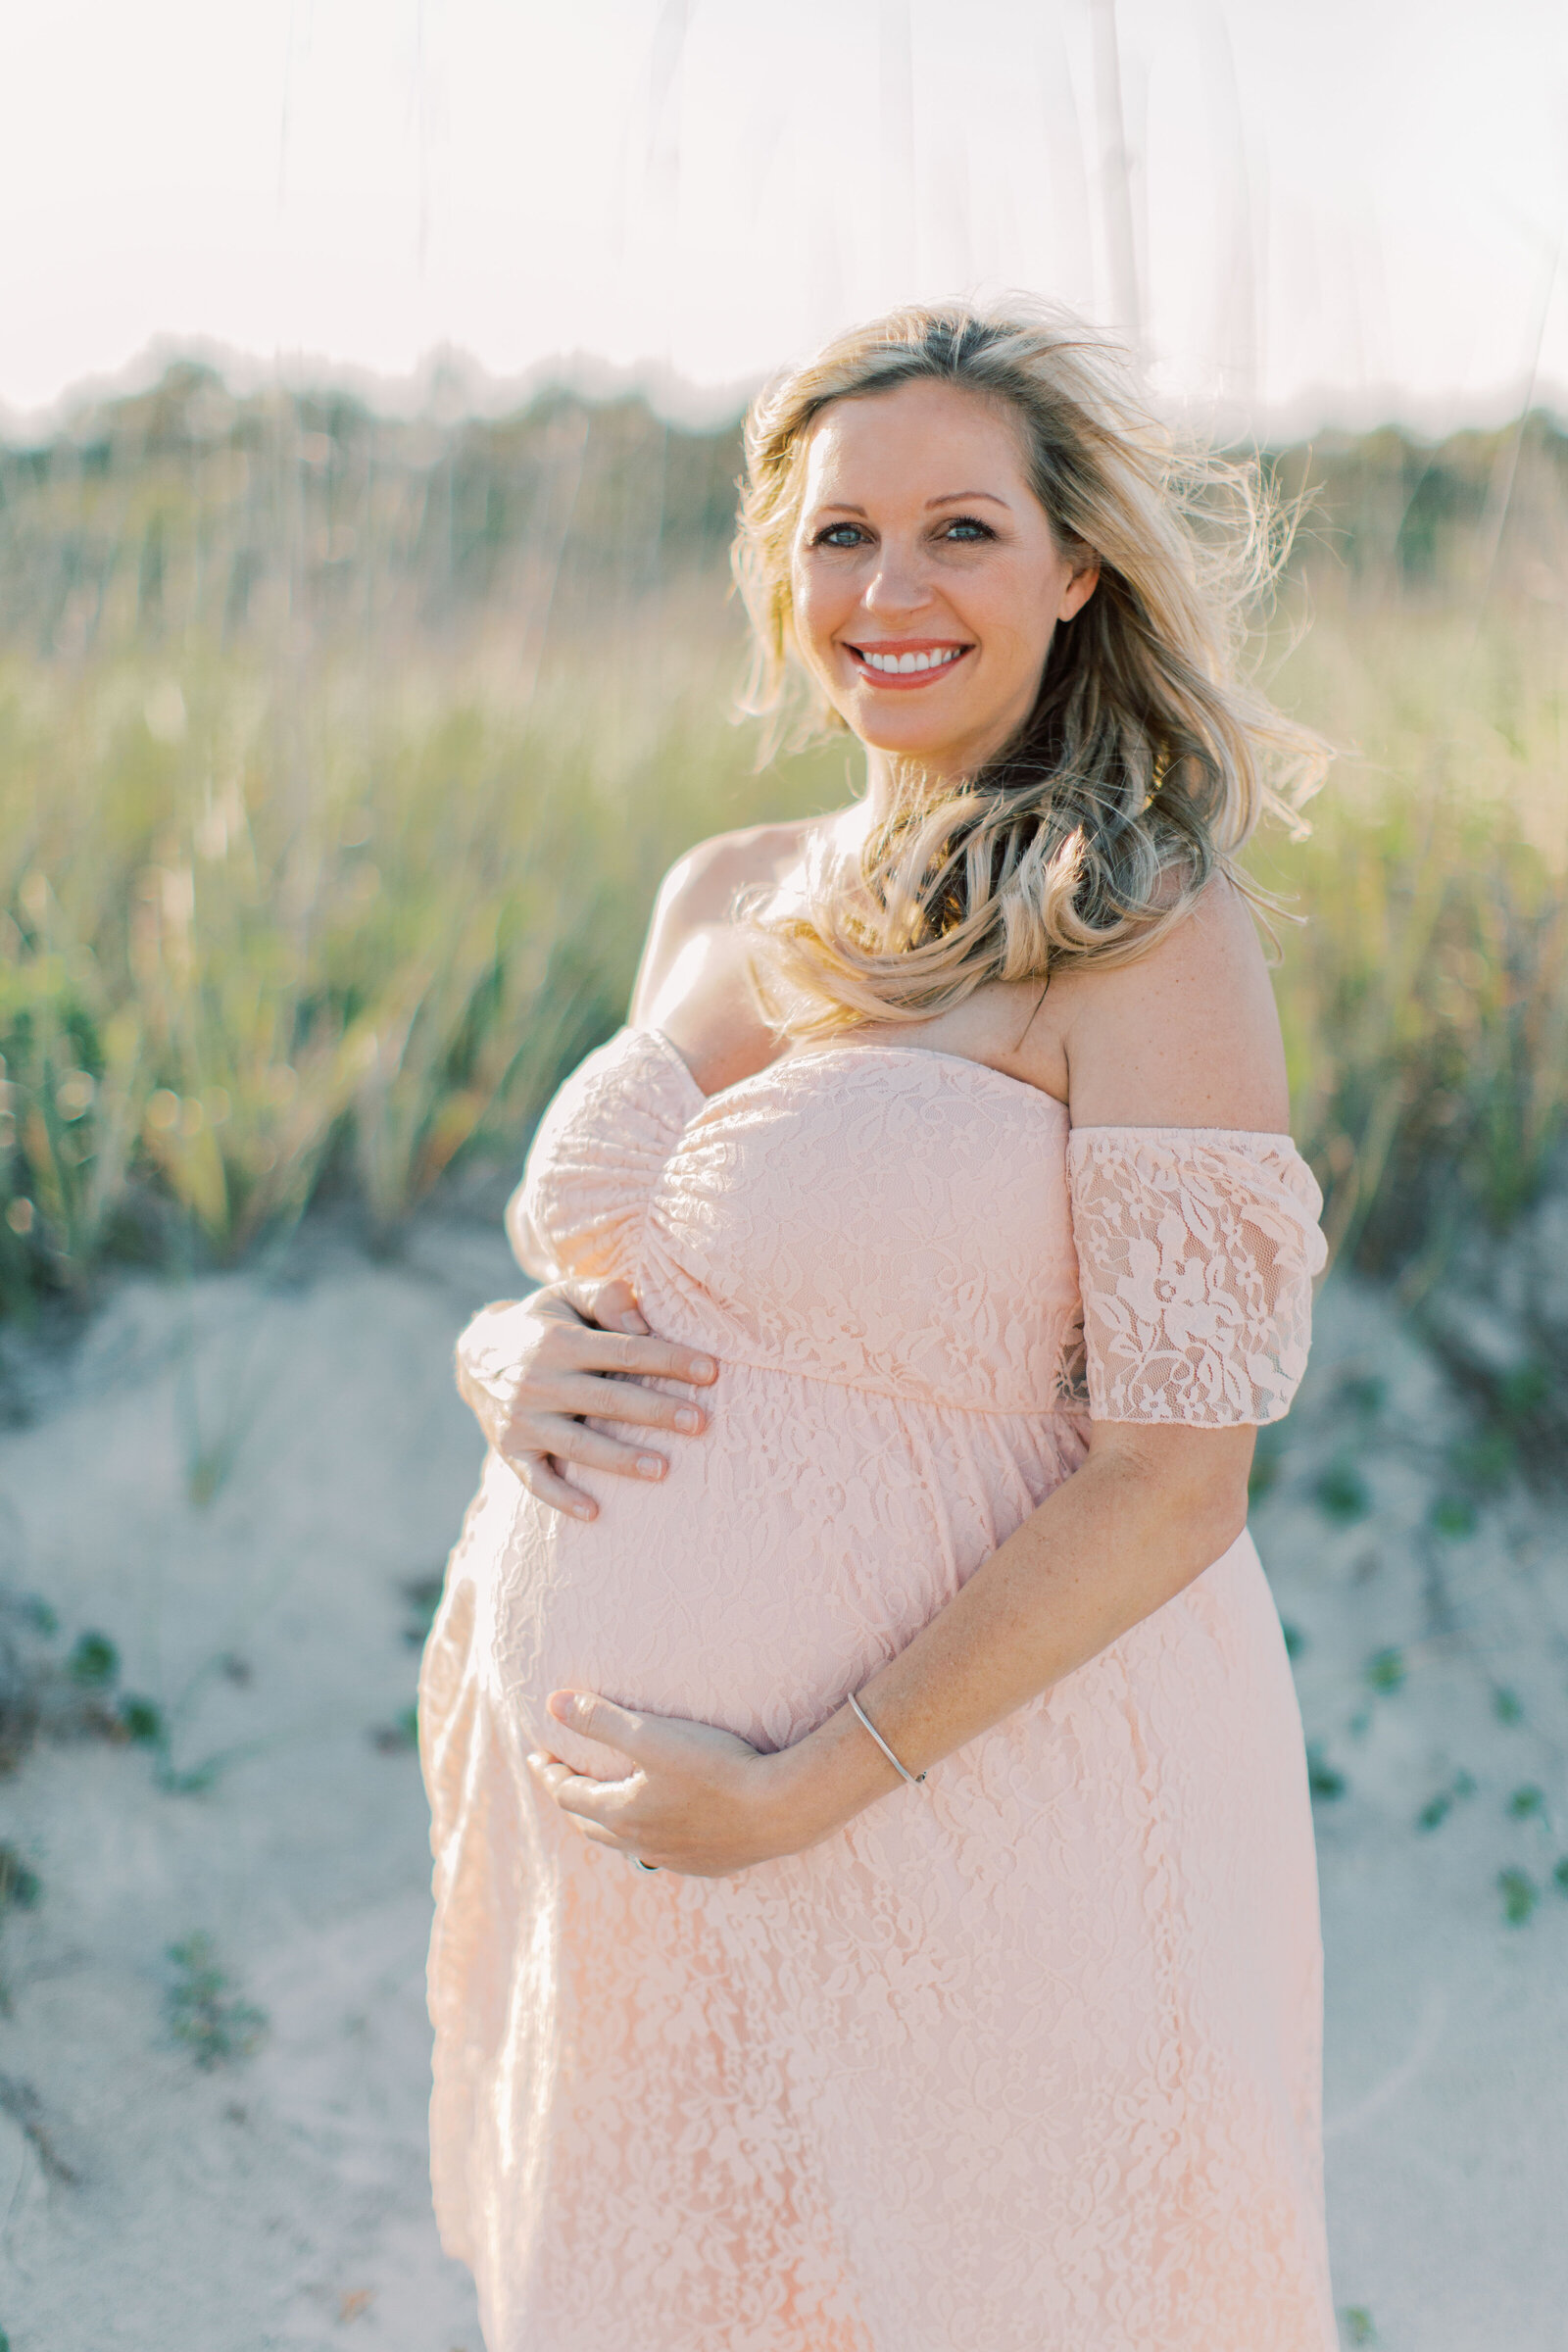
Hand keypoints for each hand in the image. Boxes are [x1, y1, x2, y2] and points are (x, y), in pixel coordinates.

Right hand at [454, 1280, 717, 1521]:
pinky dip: (562, 1498)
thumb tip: (642, 1320)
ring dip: (619, 1460)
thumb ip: (605, 1296)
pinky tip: (595, 1512)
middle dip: (656, 1411)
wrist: (474, 1355)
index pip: (626, 1352)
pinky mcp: (511, 1449)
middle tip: (700, 1423)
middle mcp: (541, 1382)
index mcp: (561, 1342)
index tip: (711, 1372)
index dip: (670, 1360)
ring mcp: (524, 1419)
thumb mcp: (565, 1296)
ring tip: (662, 1470)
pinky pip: (536, 1479)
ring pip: (578, 1445)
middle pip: (608, 1400)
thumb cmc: (542, 1323)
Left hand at [528, 1691, 818, 1878]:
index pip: (568, 1794)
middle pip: (589, 1824)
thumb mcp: (652, 1736)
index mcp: (622, 1814)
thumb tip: (551, 1703)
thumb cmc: (716, 1767)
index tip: (538, 1755)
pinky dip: (643, 1836)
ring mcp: (675, 1859)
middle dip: (569, 1799)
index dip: (549, 1773)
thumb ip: (600, 1719)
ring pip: (623, 1844)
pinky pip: (660, 1853)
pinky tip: (658, 1826)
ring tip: (603, 1803)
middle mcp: (641, 1844)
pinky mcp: (706, 1865)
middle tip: (560, 1778)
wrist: (782, 1809)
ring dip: (604, 1821)